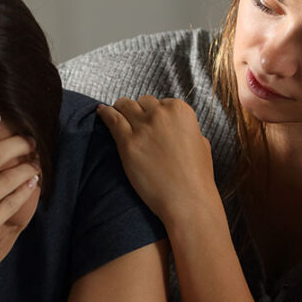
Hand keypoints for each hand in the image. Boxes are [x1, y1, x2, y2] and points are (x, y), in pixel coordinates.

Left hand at [96, 96, 217, 226]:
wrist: (187, 200)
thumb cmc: (196, 177)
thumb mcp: (201, 143)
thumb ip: (186, 129)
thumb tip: (176, 128)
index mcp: (181, 110)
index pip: (161, 102)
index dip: (155, 112)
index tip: (150, 120)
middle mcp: (161, 113)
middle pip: (142, 102)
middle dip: (138, 110)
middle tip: (133, 120)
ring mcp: (143, 127)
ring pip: (124, 105)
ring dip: (120, 109)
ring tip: (114, 112)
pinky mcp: (127, 142)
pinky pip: (111, 119)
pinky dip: (104, 114)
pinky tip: (100, 112)